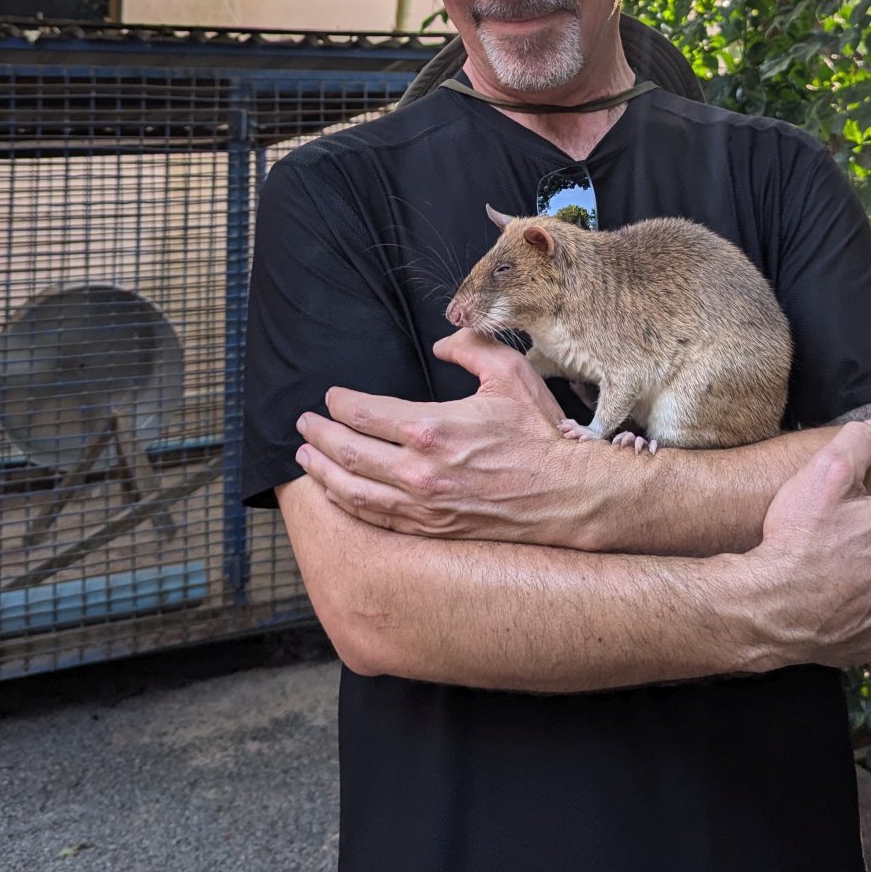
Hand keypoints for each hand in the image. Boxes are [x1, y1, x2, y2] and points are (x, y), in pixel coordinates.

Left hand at [294, 330, 595, 543]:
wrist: (566, 495)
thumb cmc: (539, 434)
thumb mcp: (510, 374)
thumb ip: (470, 348)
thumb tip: (440, 342)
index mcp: (431, 428)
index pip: (364, 413)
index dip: (339, 403)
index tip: (330, 396)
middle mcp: (418, 471)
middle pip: (348, 452)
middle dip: (318, 435)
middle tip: (303, 423)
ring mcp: (422, 506)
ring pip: (352, 490)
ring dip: (322, 472)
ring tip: (305, 458)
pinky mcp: (431, 529)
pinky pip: (375, 518)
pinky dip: (347, 504)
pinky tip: (337, 493)